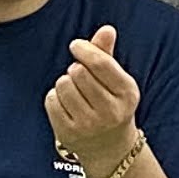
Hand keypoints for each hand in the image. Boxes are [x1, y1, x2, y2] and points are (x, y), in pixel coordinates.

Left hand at [44, 23, 143, 171]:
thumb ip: (107, 54)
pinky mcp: (69, 134)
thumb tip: (107, 29)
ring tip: (75, 92)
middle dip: (75, 69)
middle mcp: (110, 111)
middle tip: (81, 78)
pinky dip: (55, 98)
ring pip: (62, 85)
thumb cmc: (111, 105)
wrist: (110, 148)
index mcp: (127, 93)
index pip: (100, 63)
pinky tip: (66, 105)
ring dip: (64, 84)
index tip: (76, 46)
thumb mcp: (116, 81)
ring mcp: (89, 125)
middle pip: (78, 72)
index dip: (84, 49)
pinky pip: (51, 101)